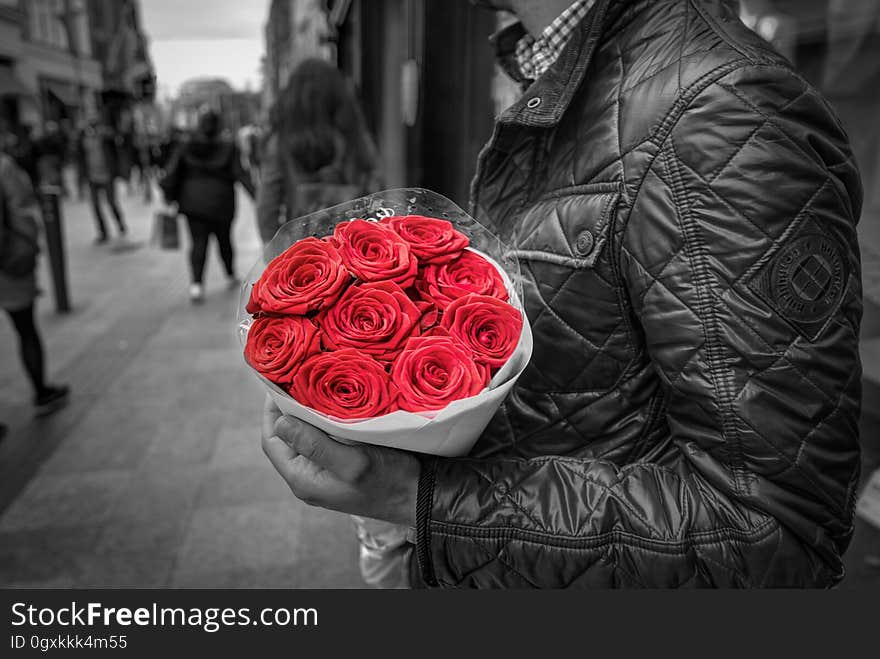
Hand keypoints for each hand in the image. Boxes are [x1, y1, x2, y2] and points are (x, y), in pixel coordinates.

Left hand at [261, 395, 419, 525]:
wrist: (421, 496)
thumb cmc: (389, 481)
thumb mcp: (352, 461)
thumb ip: (315, 445)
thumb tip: (281, 422)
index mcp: (304, 479)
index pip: (272, 441)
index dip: (272, 412)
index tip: (278, 384)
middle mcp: (309, 477)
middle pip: (286, 438)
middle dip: (289, 410)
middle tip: (298, 379)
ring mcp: (325, 472)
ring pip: (305, 437)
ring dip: (306, 414)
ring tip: (314, 387)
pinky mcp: (341, 465)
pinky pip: (323, 439)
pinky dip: (323, 421)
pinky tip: (333, 406)